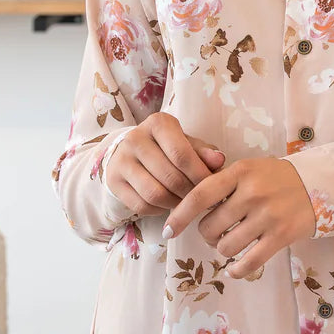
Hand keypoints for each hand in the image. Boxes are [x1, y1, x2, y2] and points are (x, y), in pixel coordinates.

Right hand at [104, 113, 224, 217]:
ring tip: (185, 203)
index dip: (200, 175)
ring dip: (175, 204)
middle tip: (200, 199)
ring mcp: (121, 160)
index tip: (212, 187)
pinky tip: (167, 204)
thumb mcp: (187, 144)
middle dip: (190, 193)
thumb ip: (204, 152)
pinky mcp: (113, 180)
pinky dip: (159, 210)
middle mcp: (135, 138)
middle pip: (170, 177)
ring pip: (155, 194)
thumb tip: (220, 160)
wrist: (130, 153)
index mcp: (158, 123)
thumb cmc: (167, 148)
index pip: (182, 154)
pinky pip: (141, 205)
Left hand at [163, 156, 317, 278]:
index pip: (200, 196)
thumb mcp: (248, 170)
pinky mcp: (281, 236)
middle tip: (215, 231)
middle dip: (207, 234)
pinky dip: (236, 269)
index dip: (179, 216)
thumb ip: (221, 184)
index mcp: (240, 172)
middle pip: (210, 226)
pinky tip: (234, 268)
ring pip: (226, 246)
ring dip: (222, 249)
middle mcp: (252, 193)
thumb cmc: (275, 178)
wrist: (319, 185)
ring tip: (230, 242)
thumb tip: (186, 207)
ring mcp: (268, 216)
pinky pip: (249, 262)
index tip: (167, 231)